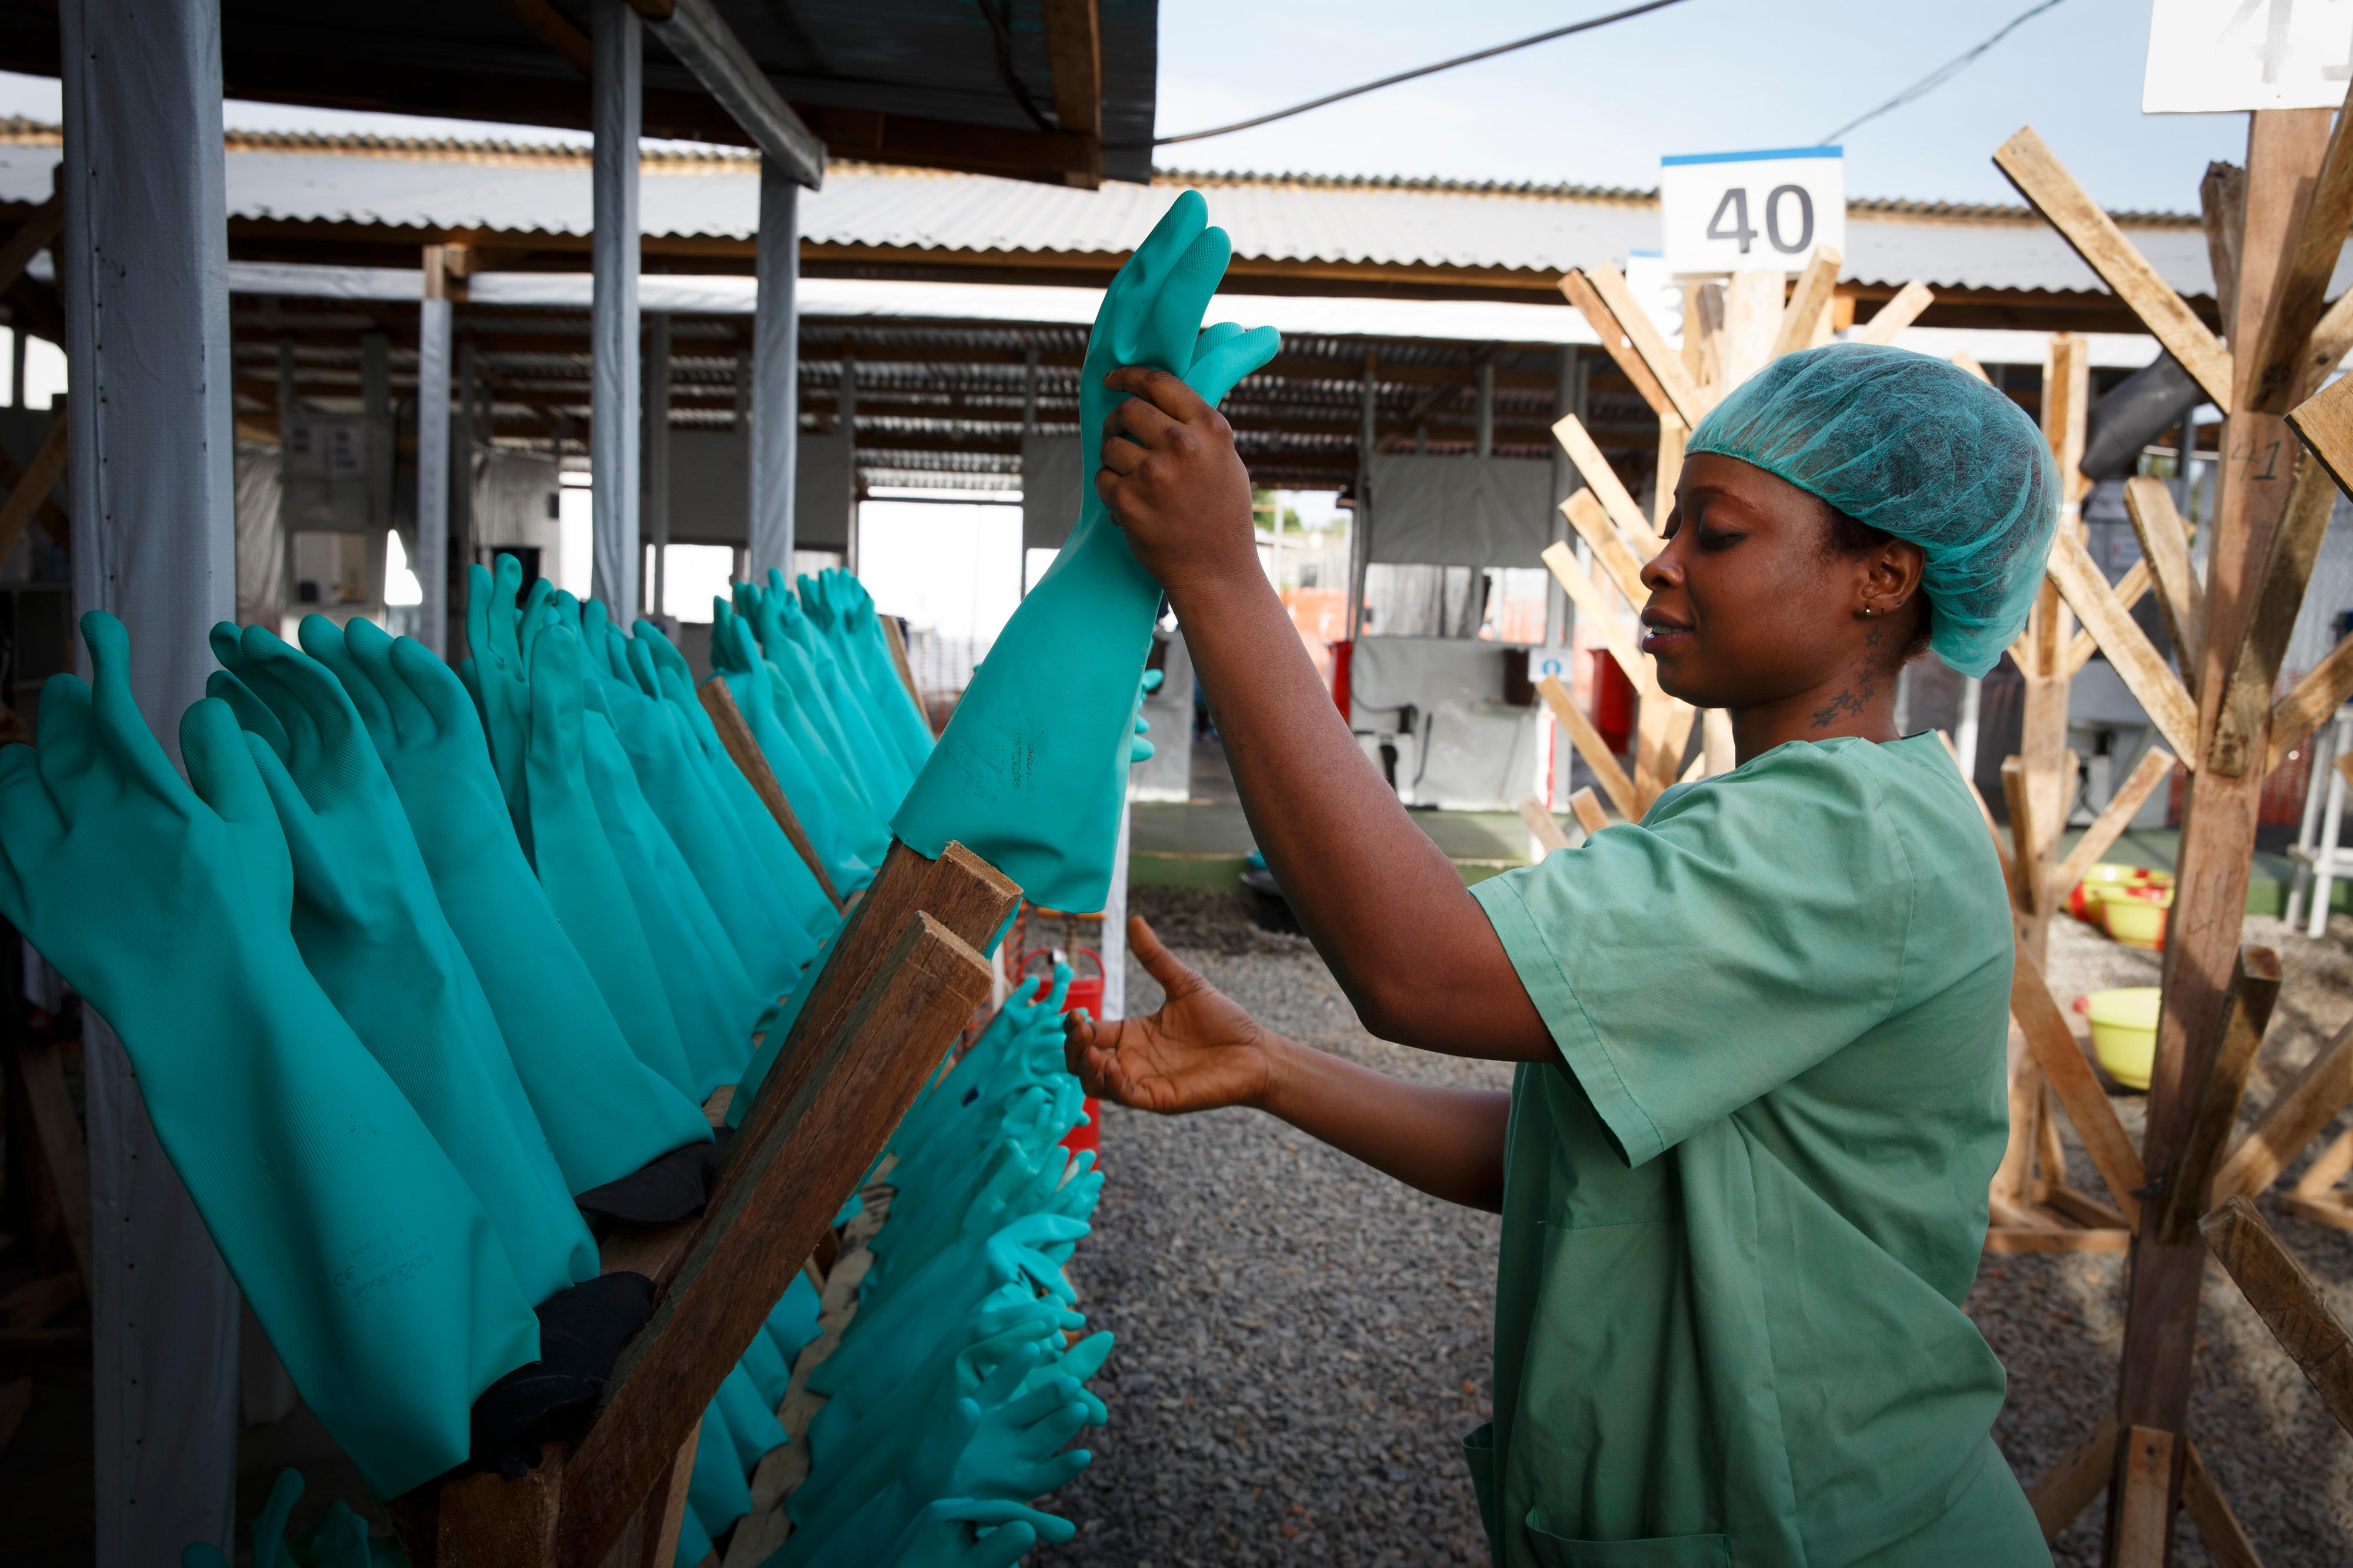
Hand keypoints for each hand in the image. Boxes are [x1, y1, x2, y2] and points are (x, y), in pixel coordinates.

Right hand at [1064, 915, 1275, 1114]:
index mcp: (1134, 1033)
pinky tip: (1113, 1065)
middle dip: (1072, 1049)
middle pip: (1083, 1062)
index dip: (1076, 1027)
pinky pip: (1125, 1096)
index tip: (1075, 1015)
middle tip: (1079, 1030)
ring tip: (1092, 1051)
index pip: (1091, 1034)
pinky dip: (1113, 1084)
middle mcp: (1133, 1059)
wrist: (1255, 1050)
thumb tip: (1135, 920)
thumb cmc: (1223, 1020)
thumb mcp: (1184, 983)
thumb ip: (1155, 957)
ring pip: (1097, 1085)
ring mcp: (1144, 1081)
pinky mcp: (1159, 1098)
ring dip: (1086, 1070)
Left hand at [1093, 366, 1262, 600]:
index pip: (1160, 382)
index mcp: (1210, 429)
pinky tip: (1130, 503)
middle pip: (1129, 409)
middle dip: (1118, 420)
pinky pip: (1103, 477)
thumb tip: (1158, 401)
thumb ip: (1197, 428)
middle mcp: (1182, 445)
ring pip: (1111, 444)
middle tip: (1119, 433)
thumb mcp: (1225, 460)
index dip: (1129, 376)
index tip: (1113, 379)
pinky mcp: (1128, 500)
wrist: (1216, 571)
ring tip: (1133, 479)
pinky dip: (1110, 489)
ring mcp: (1153, 473)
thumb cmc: (1223, 516)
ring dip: (1114, 458)